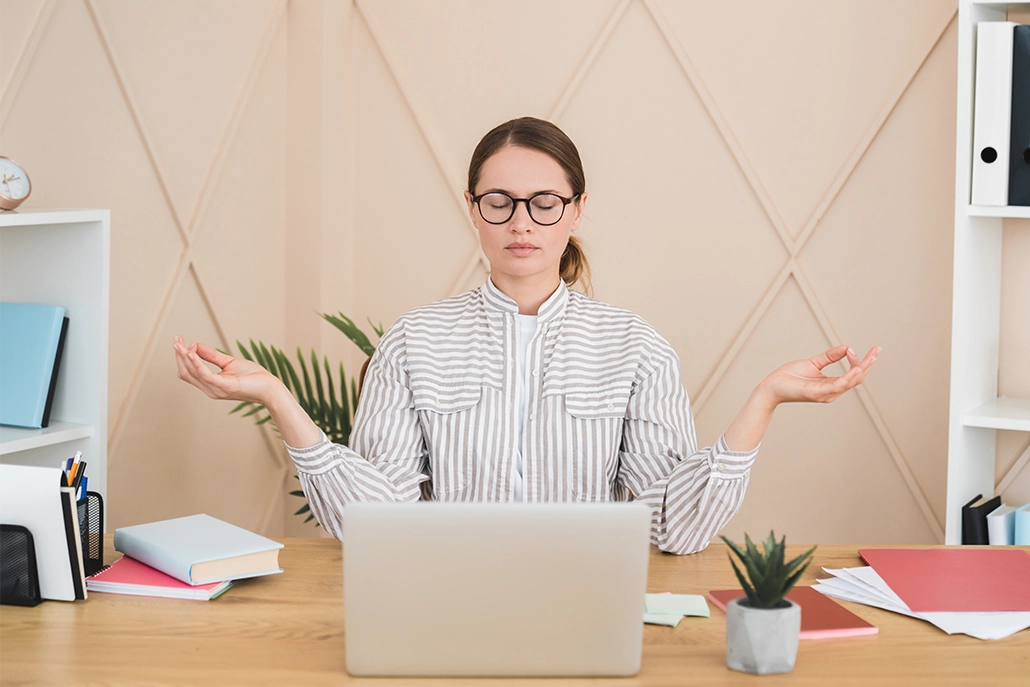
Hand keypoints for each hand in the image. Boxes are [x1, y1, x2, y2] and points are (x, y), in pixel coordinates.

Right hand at [172, 335, 284, 405]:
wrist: (270, 388)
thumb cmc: (254, 377)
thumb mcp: (229, 362)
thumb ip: (212, 356)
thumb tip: (195, 345)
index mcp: (210, 384)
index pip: (188, 371)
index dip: (181, 356)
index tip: (178, 341)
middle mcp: (210, 389)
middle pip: (186, 372)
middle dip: (179, 355)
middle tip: (175, 340)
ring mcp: (216, 389)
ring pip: (192, 373)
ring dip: (184, 357)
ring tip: (179, 344)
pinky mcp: (225, 387)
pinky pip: (205, 374)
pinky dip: (197, 363)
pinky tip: (192, 352)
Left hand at [759, 345, 879, 405]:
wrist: (771, 386)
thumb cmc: (789, 377)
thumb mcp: (813, 363)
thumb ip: (829, 357)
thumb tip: (846, 348)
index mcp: (831, 385)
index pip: (854, 374)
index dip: (862, 361)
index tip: (857, 349)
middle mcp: (832, 391)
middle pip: (856, 378)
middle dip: (868, 364)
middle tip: (877, 350)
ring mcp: (825, 394)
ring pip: (850, 382)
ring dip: (861, 370)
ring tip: (870, 359)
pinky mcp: (817, 393)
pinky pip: (837, 386)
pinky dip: (847, 378)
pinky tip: (855, 369)